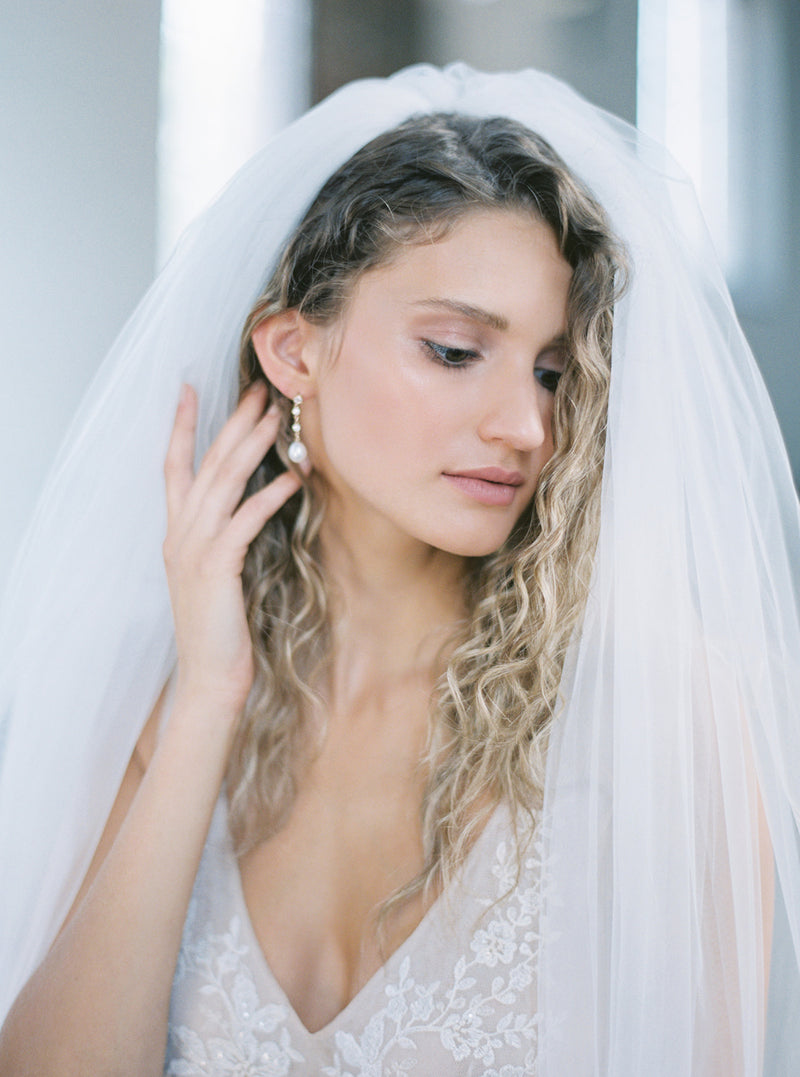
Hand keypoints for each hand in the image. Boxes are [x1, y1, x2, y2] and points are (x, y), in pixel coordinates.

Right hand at [162, 383, 301, 713]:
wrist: (210, 678)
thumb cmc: (220, 629)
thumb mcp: (218, 574)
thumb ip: (226, 537)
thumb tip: (251, 503)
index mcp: (177, 533)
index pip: (173, 466)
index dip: (180, 426)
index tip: (188, 388)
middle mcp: (180, 534)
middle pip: (206, 464)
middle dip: (232, 423)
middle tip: (259, 390)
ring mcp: (194, 549)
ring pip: (223, 483)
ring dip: (251, 446)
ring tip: (275, 417)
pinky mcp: (216, 567)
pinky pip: (246, 520)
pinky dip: (269, 494)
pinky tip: (292, 477)